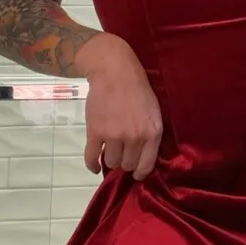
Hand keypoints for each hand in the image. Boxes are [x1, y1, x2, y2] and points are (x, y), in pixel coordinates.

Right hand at [78, 33, 162, 180]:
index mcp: (153, 132)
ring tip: (109, 150)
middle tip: (120, 152)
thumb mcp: (153, 111)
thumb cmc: (137, 89)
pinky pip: (92, 158)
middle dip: (124, 162)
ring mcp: (115, 135)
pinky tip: (94, 165)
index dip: (139, 172)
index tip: (135, 173)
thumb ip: (150, 134)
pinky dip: (92, 165)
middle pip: (127, 165)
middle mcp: (135, 137)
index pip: (146, 166)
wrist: (115, 71)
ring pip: (111, 162)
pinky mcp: (96, 132)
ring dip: (109, 159)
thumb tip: (143, 159)